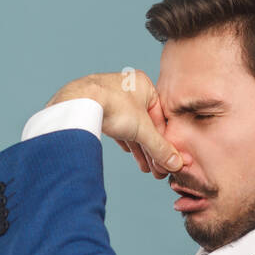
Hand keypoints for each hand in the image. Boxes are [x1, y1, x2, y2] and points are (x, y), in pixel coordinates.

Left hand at [46, 71, 181, 177]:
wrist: (78, 103)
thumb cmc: (113, 106)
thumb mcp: (143, 130)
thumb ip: (160, 148)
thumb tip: (175, 164)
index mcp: (144, 85)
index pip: (160, 117)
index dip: (165, 141)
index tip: (168, 159)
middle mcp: (128, 88)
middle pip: (146, 124)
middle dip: (152, 149)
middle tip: (157, 169)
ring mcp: (111, 96)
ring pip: (131, 126)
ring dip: (139, 149)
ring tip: (145, 168)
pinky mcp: (97, 106)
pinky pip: (116, 125)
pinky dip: (123, 140)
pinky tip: (127, 152)